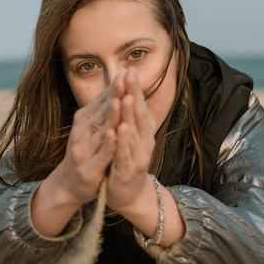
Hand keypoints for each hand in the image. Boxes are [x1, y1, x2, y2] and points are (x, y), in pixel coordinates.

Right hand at [53, 78, 121, 205]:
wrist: (69, 184)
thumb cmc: (86, 150)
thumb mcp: (92, 127)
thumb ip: (104, 108)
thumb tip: (118, 81)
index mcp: (84, 119)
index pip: (102, 99)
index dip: (115, 85)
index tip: (127, 70)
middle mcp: (81, 131)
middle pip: (102, 110)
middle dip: (115, 93)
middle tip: (126, 77)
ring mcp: (83, 148)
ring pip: (101, 130)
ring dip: (112, 115)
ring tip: (122, 99)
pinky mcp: (88, 166)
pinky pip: (101, 153)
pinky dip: (108, 143)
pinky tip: (115, 133)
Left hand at [106, 68, 155, 213]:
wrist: (130, 194)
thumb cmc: (127, 161)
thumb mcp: (130, 136)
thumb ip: (131, 116)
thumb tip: (130, 93)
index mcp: (143, 131)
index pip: (138, 105)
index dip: (134, 87)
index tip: (129, 68)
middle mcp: (144, 140)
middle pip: (138, 113)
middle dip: (133, 93)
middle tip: (130, 74)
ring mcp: (138, 154)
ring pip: (133, 131)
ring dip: (129, 113)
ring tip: (125, 96)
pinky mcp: (129, 169)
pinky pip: (125, 152)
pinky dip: (123, 140)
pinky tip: (120, 128)